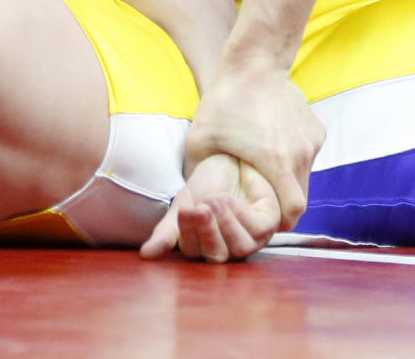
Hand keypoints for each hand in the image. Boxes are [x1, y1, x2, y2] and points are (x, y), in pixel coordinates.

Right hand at [141, 153, 279, 261]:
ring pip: (239, 248)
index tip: (184, 211)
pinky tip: (229, 198)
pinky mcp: (268, 225)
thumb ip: (167, 231)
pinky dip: (240, 214)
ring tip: (214, 199)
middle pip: (217, 256)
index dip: (189, 235)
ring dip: (224, 223)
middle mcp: (229, 247)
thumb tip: (146, 255)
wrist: (229, 158)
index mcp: (206, 246)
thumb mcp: (183, 204)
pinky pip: (256, 229)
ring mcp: (250, 238)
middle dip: (207, 233)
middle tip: (198, 209)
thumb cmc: (207, 184)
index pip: (195, 253)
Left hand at [178, 64, 323, 248]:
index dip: (279, 222)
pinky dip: (294, 158)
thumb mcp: (200, 141)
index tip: (264, 221)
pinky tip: (273, 144)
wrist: (254, 63)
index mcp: (276, 161)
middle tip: (263, 202)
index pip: (291, 211)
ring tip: (265, 169)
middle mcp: (301, 154)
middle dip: (283, 205)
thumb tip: (193, 202)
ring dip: (288, 180)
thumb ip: (199, 176)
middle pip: (301, 198)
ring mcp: (312, 141)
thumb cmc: (223, 102)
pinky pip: (308, 155)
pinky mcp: (317, 129)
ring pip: (305, 176)